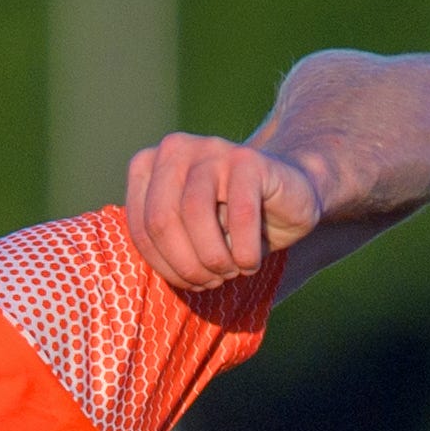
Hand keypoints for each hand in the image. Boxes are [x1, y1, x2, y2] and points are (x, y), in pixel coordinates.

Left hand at [123, 130, 323, 289]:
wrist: (288, 196)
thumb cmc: (231, 223)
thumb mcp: (187, 234)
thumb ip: (161, 241)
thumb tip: (141, 278)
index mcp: (151, 166)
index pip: (141, 228)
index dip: (165, 267)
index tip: (189, 281)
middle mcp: (176, 149)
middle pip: (161, 221)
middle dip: (187, 265)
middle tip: (212, 281)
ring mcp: (212, 149)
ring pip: (195, 214)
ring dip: (214, 260)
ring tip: (232, 271)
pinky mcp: (249, 160)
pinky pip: (239, 216)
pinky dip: (244, 252)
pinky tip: (251, 262)